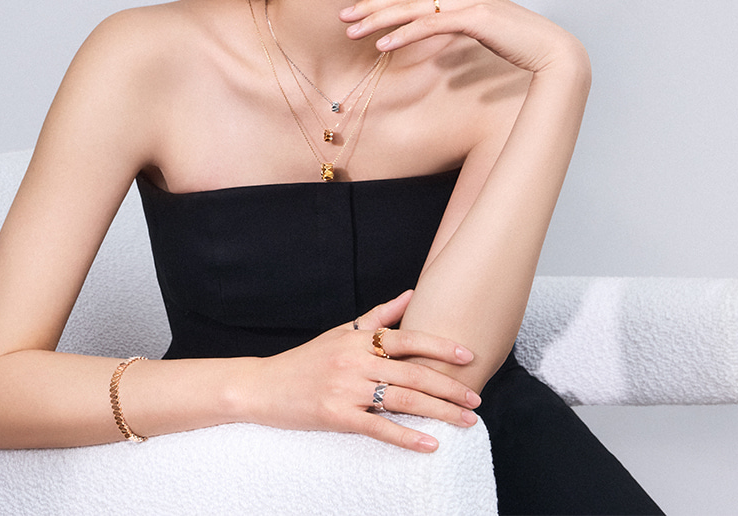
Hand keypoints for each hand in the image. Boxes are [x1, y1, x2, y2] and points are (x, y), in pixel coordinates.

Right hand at [244, 290, 480, 451]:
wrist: (262, 386)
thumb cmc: (305, 360)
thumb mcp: (341, 332)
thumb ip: (378, 316)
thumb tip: (411, 294)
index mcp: (358, 339)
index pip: (407, 339)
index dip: (441, 347)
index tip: (469, 356)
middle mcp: (354, 360)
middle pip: (412, 373)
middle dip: (449, 387)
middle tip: (476, 399)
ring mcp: (345, 389)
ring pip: (402, 400)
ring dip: (439, 412)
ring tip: (465, 421)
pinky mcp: (335, 415)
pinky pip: (378, 428)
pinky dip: (407, 437)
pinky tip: (430, 444)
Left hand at [341, 0, 587, 76]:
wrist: (550, 51)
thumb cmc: (516, 44)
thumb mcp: (477, 31)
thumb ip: (453, 26)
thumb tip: (431, 32)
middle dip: (371, 4)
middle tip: (343, 15)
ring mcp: (468, 1)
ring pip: (412, 8)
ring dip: (379, 20)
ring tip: (353, 32)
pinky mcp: (473, 19)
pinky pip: (429, 25)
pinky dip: (403, 34)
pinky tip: (383, 46)